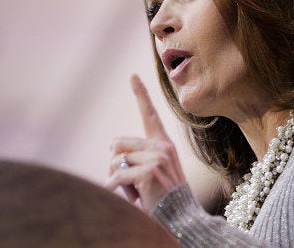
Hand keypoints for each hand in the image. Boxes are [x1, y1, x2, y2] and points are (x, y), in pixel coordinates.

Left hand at [105, 75, 186, 212]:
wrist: (181, 218)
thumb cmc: (163, 198)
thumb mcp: (152, 172)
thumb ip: (136, 157)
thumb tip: (112, 147)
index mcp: (164, 144)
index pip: (150, 115)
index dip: (141, 93)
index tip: (133, 76)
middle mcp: (161, 147)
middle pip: (117, 145)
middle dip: (115, 164)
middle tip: (130, 182)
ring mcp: (156, 158)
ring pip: (115, 162)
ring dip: (117, 180)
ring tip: (136, 192)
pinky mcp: (148, 172)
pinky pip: (117, 177)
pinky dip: (114, 190)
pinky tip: (129, 199)